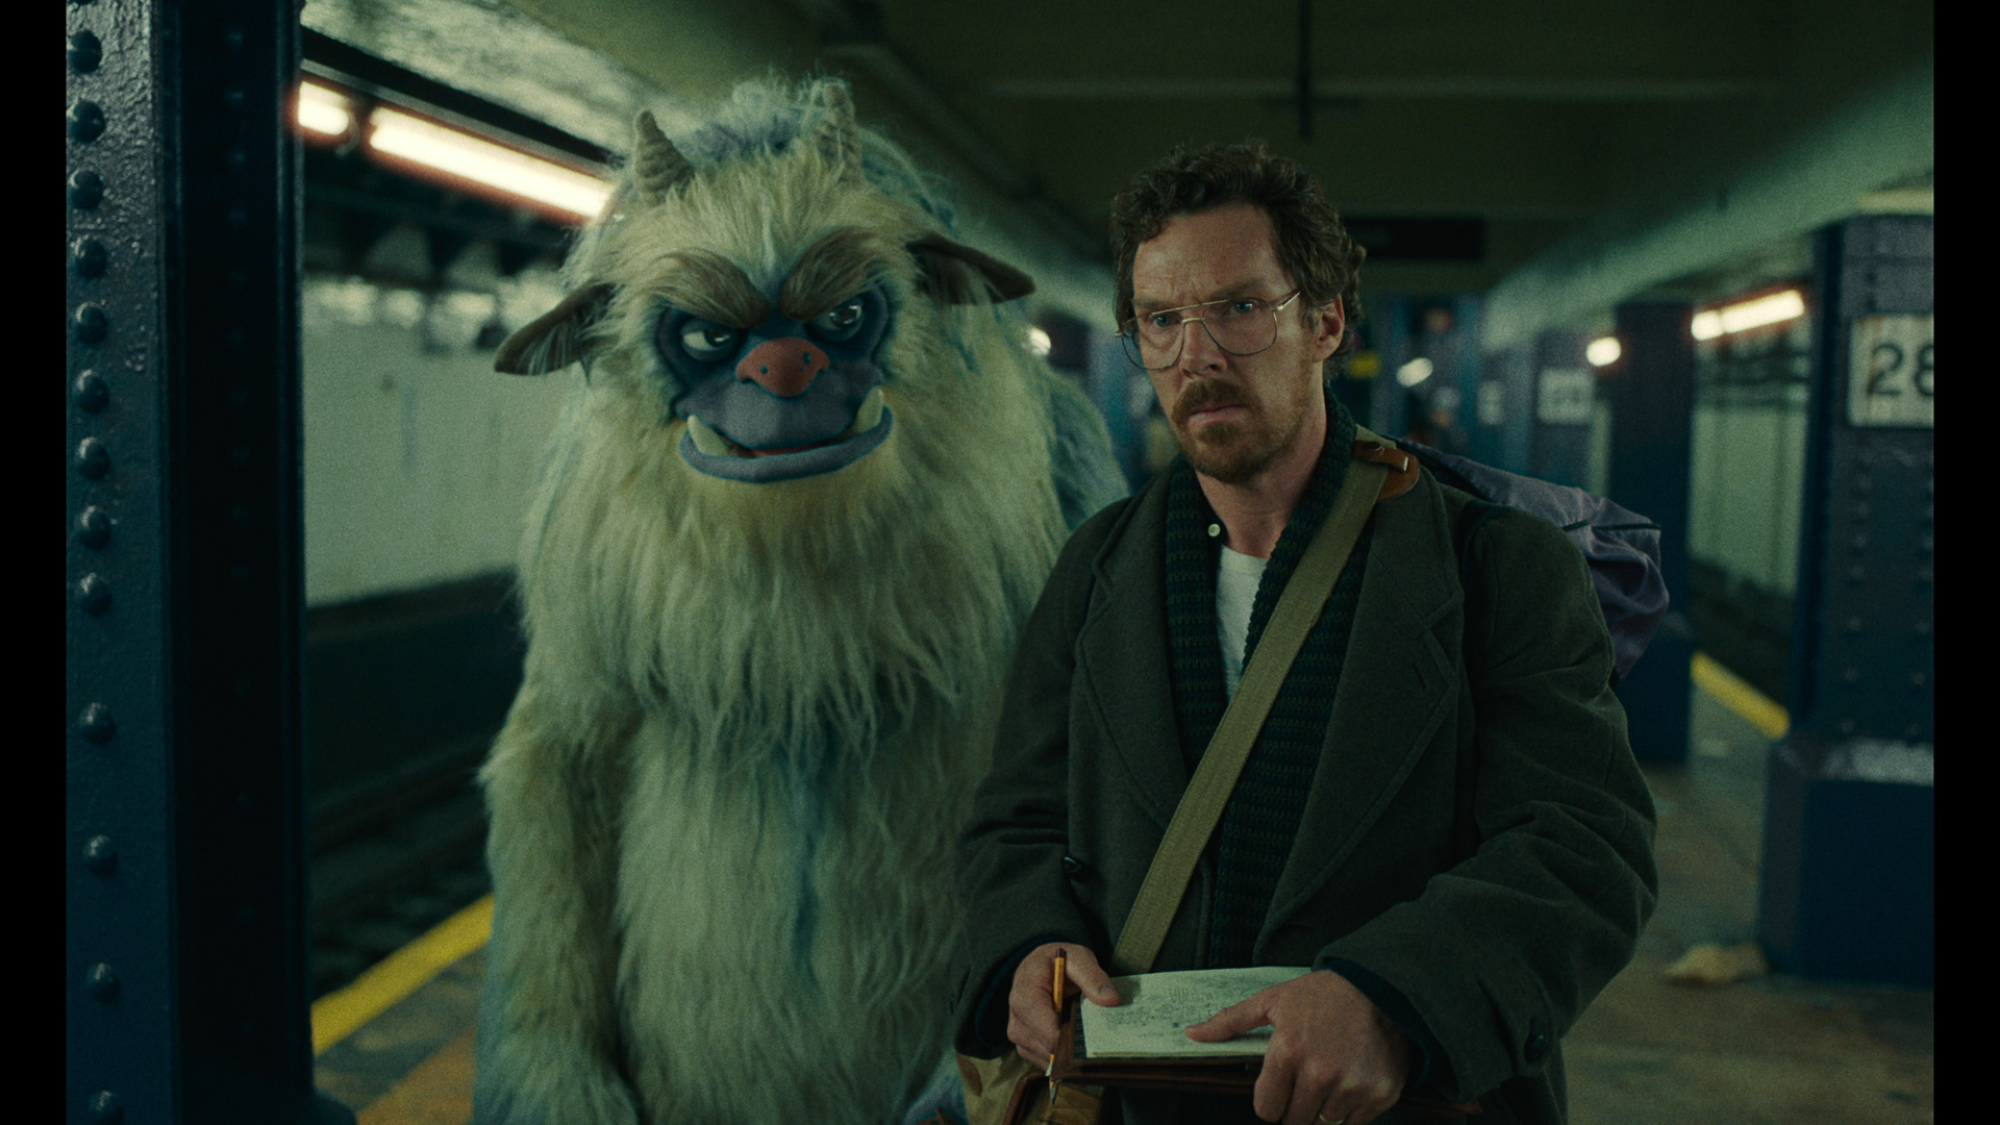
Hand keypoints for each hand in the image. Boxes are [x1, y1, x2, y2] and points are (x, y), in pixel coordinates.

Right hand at [1006, 942, 1122, 1066]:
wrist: (1040, 965)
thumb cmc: (1058, 961)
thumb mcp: (1078, 958)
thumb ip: (1093, 977)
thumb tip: (1112, 1001)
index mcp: (1025, 996)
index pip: (1049, 1034)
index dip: (1074, 1040)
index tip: (1097, 1037)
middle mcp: (1016, 1019)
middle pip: (1049, 1050)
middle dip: (1074, 1048)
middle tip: (1095, 1038)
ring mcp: (1018, 1035)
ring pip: (1047, 1060)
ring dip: (1068, 1054)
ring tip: (1083, 1036)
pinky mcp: (1024, 1045)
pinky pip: (1045, 1062)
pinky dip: (1061, 1056)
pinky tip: (1073, 1042)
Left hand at [1184, 970, 1411, 1124]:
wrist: (1382, 989)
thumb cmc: (1324, 995)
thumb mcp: (1273, 1000)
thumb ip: (1230, 1022)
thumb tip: (1192, 1034)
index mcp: (1288, 1052)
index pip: (1266, 1110)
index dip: (1270, 1098)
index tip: (1280, 1084)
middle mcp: (1320, 1074)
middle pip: (1294, 1121)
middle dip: (1296, 1103)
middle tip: (1308, 1076)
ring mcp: (1352, 1087)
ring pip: (1323, 1124)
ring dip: (1323, 1106)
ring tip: (1332, 1073)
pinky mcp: (1380, 1095)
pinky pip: (1353, 1124)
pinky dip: (1351, 1109)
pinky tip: (1351, 1080)